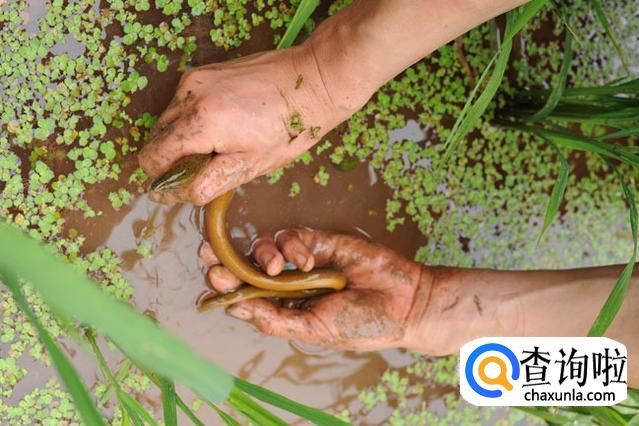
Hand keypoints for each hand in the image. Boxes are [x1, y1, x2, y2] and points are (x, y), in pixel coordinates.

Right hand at [138, 44, 363, 205]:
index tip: (187, 186)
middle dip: (173, 160)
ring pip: (166, 121)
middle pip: (155, 139)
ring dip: (182, 140)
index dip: (164, 180)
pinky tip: (222, 125)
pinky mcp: (202, 71)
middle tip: (210, 166)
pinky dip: (191, 121)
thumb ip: (205, 183)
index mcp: (200, 123)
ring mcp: (194, 79)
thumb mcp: (250, 166)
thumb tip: (171, 194)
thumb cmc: (289, 128)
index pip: (153, 159)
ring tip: (219, 145)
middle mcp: (189, 95)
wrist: (313, 81)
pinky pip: (181, 104)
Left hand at [199, 228, 430, 350]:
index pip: (244, 295)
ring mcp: (301, 260)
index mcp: (283, 309)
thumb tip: (237, 308)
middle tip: (208, 254)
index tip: (212, 279)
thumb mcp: (315, 330)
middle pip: (245, 266)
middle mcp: (287, 284)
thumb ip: (277, 319)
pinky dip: (293, 245)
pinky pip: (291, 236)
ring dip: (262, 254)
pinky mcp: (317, 240)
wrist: (402, 301)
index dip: (225, 286)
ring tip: (276, 267)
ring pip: (263, 247)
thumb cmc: (360, 323)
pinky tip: (308, 259)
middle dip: (225, 259)